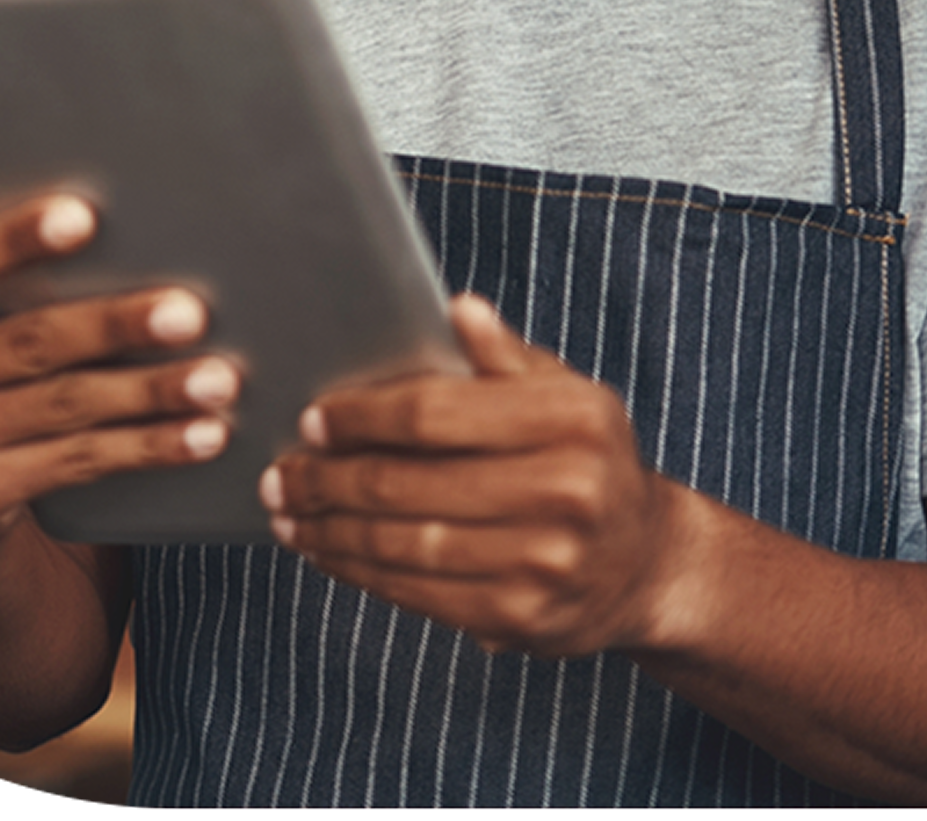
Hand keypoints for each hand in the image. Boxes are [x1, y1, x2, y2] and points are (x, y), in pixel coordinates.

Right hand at [0, 156, 241, 552]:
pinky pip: (80, 464)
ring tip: (222, 377)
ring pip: (66, 406)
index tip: (86, 215)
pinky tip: (205, 434)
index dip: (15, 240)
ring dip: (153, 391)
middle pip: (27, 341)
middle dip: (116, 324)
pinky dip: (151, 447)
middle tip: (193, 310)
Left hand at [260, 294, 684, 657]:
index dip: (362, 417)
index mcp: (571, 418)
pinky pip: (418, 592)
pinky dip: (361, 572)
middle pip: (409, 484)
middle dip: (329, 479)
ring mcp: (543, 562)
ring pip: (404, 544)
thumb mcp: (564, 392)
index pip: (436, 413)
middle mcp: (565, 490)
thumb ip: (504, 356)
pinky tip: (329, 552)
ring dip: (331, 529)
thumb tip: (457, 308)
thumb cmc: (588, 456)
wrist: (646, 561)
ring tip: (290, 513)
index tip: (313, 419)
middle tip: (279, 473)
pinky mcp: (520, 617)